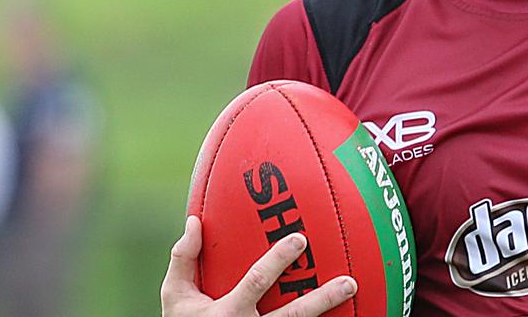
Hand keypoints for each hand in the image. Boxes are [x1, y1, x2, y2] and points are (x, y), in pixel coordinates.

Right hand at [161, 215, 356, 316]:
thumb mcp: (175, 296)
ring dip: (328, 312)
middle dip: (322, 299)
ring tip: (353, 294)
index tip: (299, 239)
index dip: (277, 261)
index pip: (256, 283)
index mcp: (227, 312)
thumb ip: (185, 258)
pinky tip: (346, 315)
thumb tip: (195, 220)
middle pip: (293, 316)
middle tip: (349, 282)